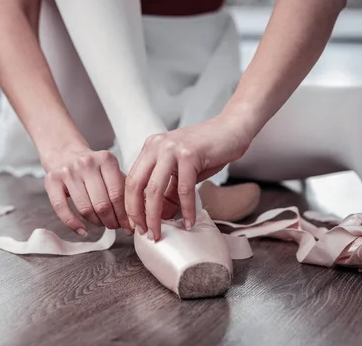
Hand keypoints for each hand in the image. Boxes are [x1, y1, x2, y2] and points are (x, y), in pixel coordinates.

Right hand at [42, 144, 131, 235]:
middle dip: (112, 221)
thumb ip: (124, 189)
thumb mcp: (111, 170)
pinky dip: (73, 224)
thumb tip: (138, 216)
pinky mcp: (51, 180)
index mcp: (106, 159)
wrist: (65, 153)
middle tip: (116, 227)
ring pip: (85, 209)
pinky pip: (62, 209)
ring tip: (102, 225)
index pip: (118, 194)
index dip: (125, 215)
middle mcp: (87, 163)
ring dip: (96, 223)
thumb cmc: (94, 168)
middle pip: (103, 204)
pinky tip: (83, 231)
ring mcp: (68, 171)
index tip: (129, 226)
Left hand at [125, 115, 251, 240]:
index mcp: (150, 148)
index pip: (131, 180)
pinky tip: (189, 221)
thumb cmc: (208, 150)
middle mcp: (156, 146)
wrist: (232, 129)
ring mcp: (172, 149)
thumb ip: (168, 188)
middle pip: (136, 185)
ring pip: (155, 189)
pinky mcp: (190, 154)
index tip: (135, 224)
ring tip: (158, 233)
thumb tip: (158, 215)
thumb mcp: (182, 169)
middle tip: (144, 232)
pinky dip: (186, 209)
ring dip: (155, 216)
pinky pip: (184, 189)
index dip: (129, 205)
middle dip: (137, 213)